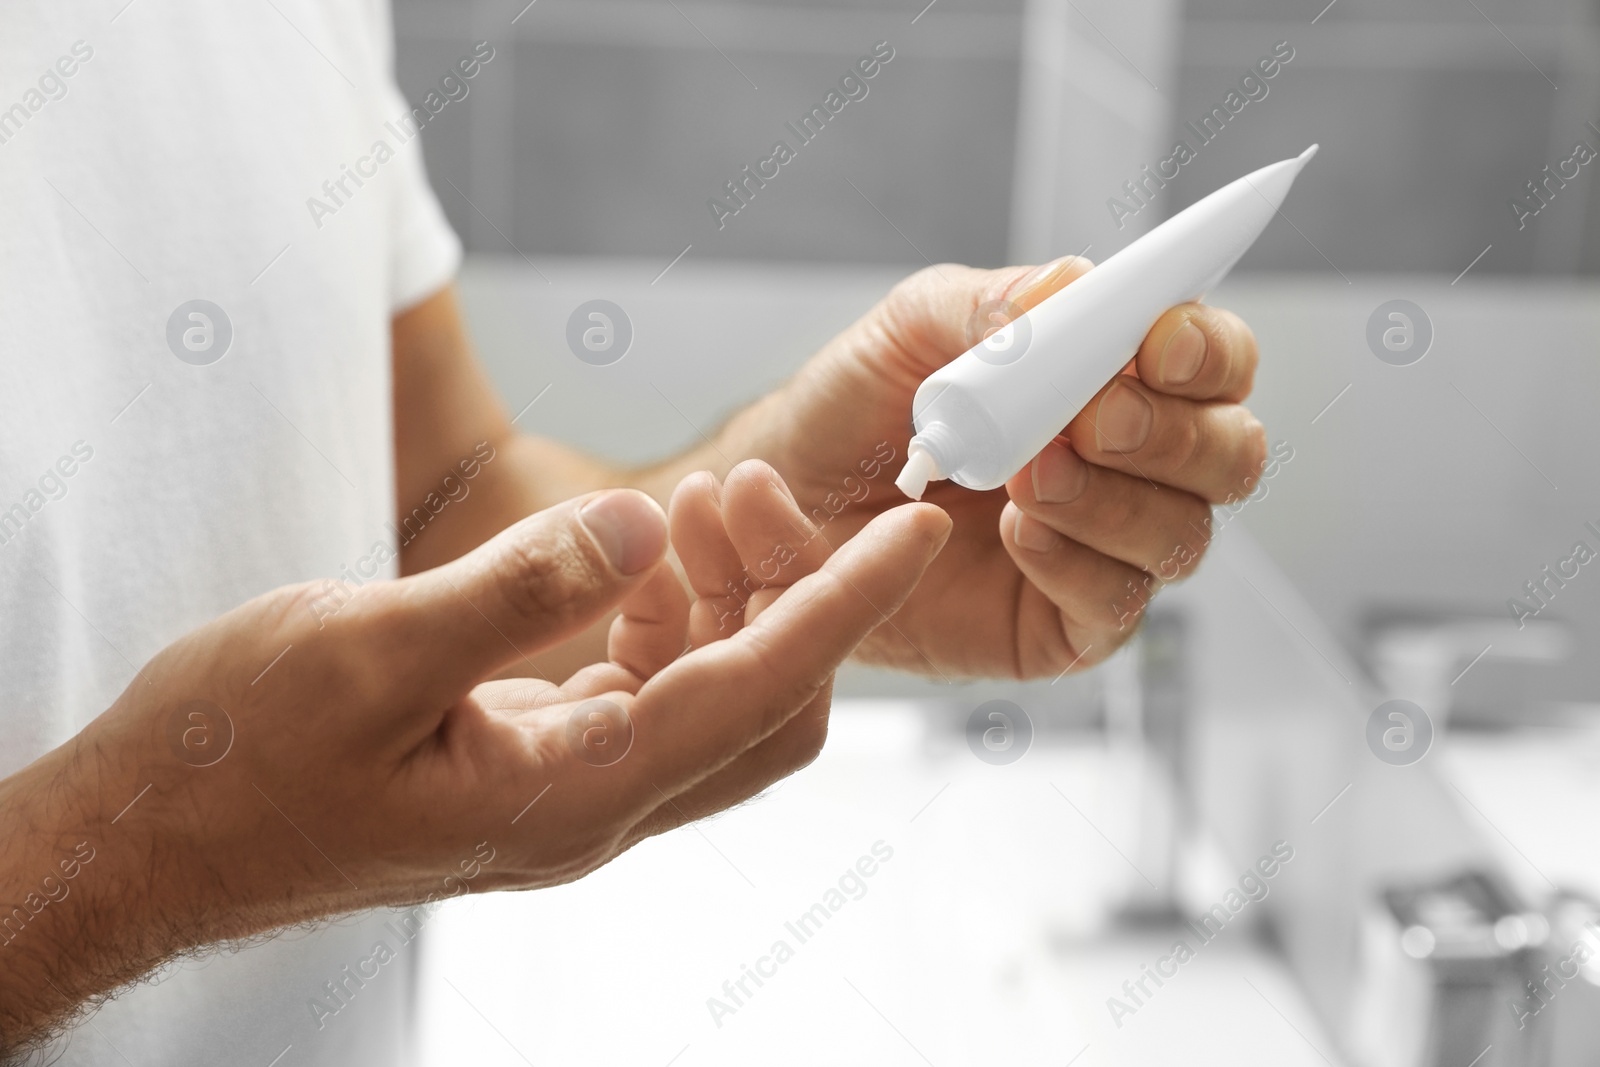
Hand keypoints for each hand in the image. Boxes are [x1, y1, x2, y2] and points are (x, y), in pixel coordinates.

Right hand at [0, 471, 948, 1048]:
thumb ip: (521, 591)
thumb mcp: (370, 652)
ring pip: (710, 699)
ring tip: (691, 506)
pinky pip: (645, 696)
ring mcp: (564, 795)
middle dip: (788, 592)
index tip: (918, 531)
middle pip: (762, 708)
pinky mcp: (532, 769)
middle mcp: (591, 809)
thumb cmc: (237, 761)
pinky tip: (631, 562)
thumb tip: (647, 527)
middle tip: (751, 486)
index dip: (847, 605)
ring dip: (725, 601)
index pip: (759, 691)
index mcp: (571, 794)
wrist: (155, 838)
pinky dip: (665, 621)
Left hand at [756, 256, 1266, 678]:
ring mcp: (1103, 547)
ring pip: (1183, 534)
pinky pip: (1116, 604)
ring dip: (1116, 500)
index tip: (1158, 344)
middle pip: (1228, 454)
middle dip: (1173, 434)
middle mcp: (1129, 465)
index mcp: (1113, 378)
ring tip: (1029, 476)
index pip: (1214, 362)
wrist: (784, 496)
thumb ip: (994, 306)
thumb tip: (1074, 287)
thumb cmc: (855, 407)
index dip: (1209, 351)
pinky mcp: (1063, 624)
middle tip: (1092, 419)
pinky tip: (1016, 533)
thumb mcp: (912, 329)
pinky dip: (1076, 564)